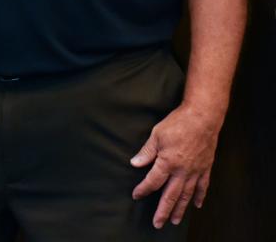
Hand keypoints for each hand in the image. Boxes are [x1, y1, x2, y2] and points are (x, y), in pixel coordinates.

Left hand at [131, 104, 222, 227]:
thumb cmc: (178, 123)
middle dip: (163, 210)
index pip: (153, 181)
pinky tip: (196, 205)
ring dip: (180, 208)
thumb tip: (134, 164)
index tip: (136, 195)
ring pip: (187, 195)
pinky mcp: (205, 168)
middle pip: (171, 195)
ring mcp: (196, 171)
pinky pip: (203, 187)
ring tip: (174, 220)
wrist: (203, 117)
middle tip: (158, 224)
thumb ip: (146, 152)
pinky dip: (199, 197)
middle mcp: (182, 171)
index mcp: (168, 162)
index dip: (143, 189)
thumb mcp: (156, 135)